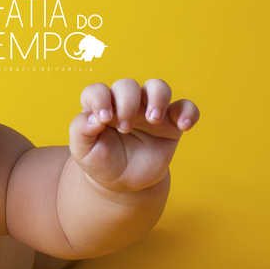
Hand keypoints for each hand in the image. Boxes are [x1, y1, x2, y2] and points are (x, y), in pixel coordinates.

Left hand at [67, 78, 199, 192]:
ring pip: (158, 86)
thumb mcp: (82, 152)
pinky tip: (184, 126)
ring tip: (153, 120)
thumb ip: (80, 131)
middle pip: (127, 85)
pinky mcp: (170, 124)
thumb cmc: (101, 162)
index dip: (99, 99)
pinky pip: (185, 107)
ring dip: (157, 98)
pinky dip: (189, 112)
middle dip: (126, 102)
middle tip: (124, 128)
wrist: (124, 183)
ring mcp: (149, 111)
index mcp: (101, 107)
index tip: (104, 119)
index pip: (97, 90)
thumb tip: (93, 117)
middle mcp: (125, 104)